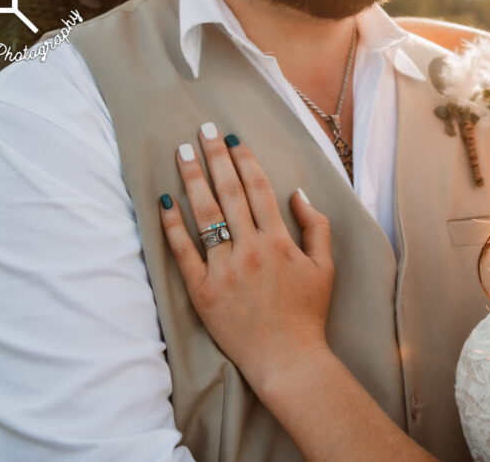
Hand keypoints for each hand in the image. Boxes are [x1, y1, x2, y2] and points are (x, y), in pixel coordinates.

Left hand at [157, 123, 334, 390]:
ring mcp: (224, 270)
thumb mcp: (325, 266)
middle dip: (215, 157)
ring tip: (181, 153)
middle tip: (203, 130)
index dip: (245, 159)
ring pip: (205, 215)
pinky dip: (173, 226)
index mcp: (279, 240)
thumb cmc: (308, 314)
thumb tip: (297, 194)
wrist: (288, 359)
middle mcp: (250, 249)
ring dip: (192, 180)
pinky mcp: (203, 291)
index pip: (258, 188)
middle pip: (229, 192)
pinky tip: (164, 202)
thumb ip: (315, 226)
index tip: (234, 138)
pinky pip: (183, 252)